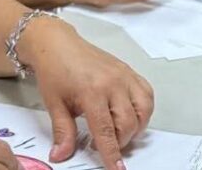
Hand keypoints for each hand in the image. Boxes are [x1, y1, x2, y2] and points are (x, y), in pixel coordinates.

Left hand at [22, 21, 154, 169]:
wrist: (57, 44)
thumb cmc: (55, 71)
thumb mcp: (54, 104)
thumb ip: (63, 132)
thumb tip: (61, 155)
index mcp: (92, 92)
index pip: (106, 131)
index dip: (112, 153)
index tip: (117, 168)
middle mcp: (113, 83)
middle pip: (128, 123)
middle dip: (120, 141)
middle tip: (104, 144)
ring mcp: (124, 76)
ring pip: (143, 110)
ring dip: (135, 127)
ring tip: (119, 131)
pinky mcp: (128, 71)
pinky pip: (147, 93)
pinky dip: (144, 109)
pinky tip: (130, 114)